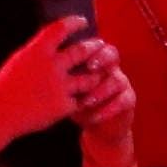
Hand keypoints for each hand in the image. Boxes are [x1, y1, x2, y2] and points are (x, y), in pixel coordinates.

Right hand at [0, 20, 104, 139]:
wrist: (0, 113)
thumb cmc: (7, 86)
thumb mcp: (20, 60)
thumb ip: (38, 51)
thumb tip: (55, 41)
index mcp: (38, 51)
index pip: (62, 28)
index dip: (75, 22)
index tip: (83, 21)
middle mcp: (52, 66)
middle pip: (81, 51)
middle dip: (93, 47)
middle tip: (99, 45)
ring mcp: (60, 86)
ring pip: (88, 78)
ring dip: (94, 76)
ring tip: (97, 74)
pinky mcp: (63, 106)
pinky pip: (79, 100)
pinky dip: (81, 99)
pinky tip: (84, 99)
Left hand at [64, 37, 141, 158]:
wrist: (94, 123)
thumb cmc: (74, 100)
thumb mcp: (64, 85)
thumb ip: (57, 72)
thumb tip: (37, 60)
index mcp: (93, 58)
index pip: (94, 42)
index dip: (88, 43)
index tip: (75, 47)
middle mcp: (109, 66)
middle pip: (111, 53)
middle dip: (101, 58)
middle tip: (89, 66)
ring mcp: (121, 82)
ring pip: (117, 79)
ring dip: (101, 90)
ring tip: (86, 101)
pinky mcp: (128, 100)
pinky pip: (123, 101)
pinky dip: (108, 109)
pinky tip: (93, 117)